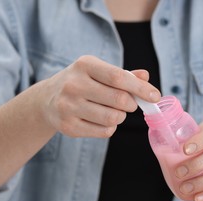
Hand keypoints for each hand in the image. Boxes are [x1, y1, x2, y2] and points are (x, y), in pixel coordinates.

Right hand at [35, 55, 160, 137]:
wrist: (47, 100)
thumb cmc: (82, 82)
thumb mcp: (99, 71)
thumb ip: (124, 75)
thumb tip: (145, 77)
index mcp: (84, 65)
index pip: (118, 77)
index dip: (140, 88)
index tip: (155, 96)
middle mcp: (73, 84)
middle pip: (119, 100)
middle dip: (131, 104)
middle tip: (129, 103)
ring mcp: (68, 107)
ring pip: (113, 118)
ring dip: (120, 116)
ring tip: (112, 110)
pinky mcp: (68, 126)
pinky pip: (104, 131)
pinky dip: (110, 127)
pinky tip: (101, 120)